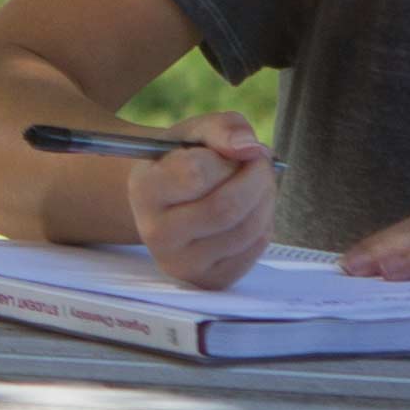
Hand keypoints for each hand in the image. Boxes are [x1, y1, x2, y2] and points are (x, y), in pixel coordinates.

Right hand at [124, 112, 275, 289]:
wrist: (172, 201)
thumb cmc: (185, 160)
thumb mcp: (197, 132)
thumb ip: (222, 128)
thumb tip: (248, 148)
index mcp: (144, 190)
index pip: (196, 173)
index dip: (227, 157)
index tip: (237, 149)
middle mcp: (156, 233)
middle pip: (226, 208)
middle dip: (257, 177)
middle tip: (260, 163)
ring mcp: (181, 263)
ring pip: (246, 229)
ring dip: (266, 198)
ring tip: (258, 183)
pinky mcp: (208, 280)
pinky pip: (254, 249)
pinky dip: (265, 222)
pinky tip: (252, 209)